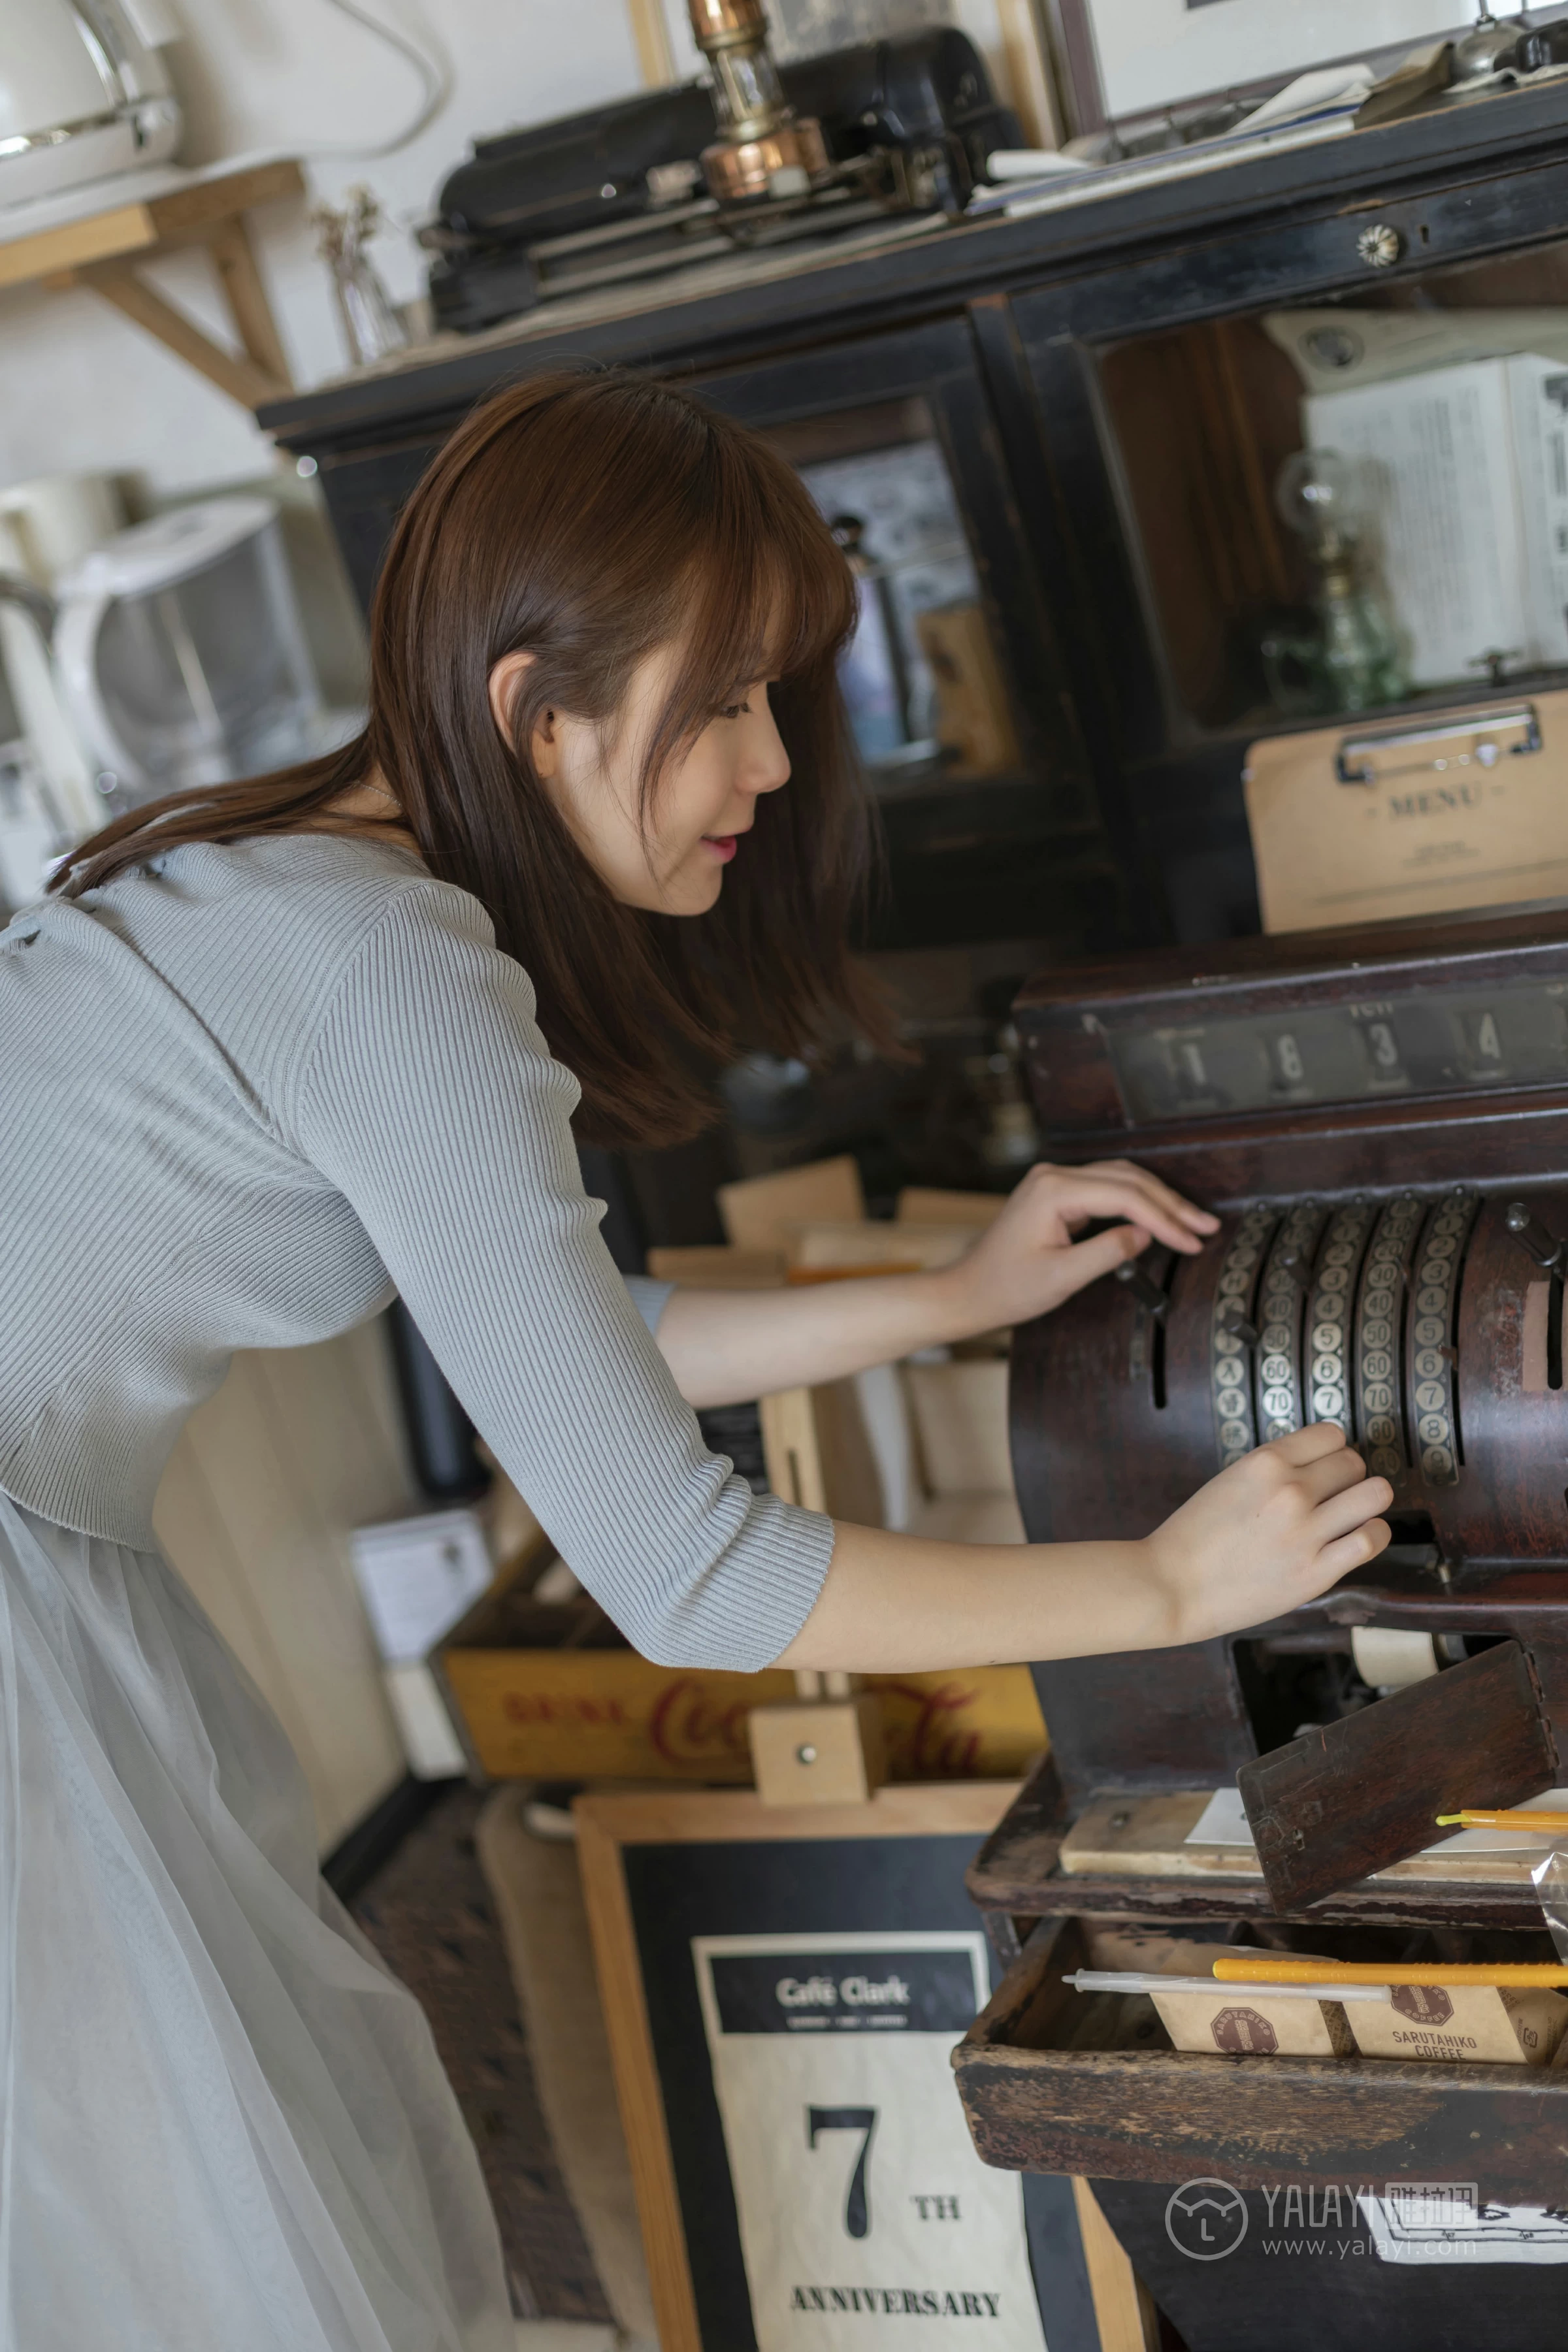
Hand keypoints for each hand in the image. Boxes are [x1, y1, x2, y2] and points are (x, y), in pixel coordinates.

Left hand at [934, 1158, 1219, 1334]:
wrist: (970, 1290)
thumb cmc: (1006, 1287)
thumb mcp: (1062, 1277)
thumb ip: (1108, 1253)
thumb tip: (1145, 1236)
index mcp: (1053, 1190)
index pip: (1125, 1196)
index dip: (1164, 1219)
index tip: (1192, 1241)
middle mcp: (1054, 1176)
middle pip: (1128, 1180)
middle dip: (1171, 1205)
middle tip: (1206, 1228)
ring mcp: (1054, 1181)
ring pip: (1121, 1179)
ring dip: (1159, 1200)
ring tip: (1193, 1223)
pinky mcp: (1057, 1193)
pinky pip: (1107, 1188)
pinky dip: (1137, 1202)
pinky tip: (1160, 1217)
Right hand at [1143, 1424, 1391, 1646]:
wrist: (1172, 1586)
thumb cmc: (1194, 1537)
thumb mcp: (1230, 1480)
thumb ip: (1273, 1470)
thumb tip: (1316, 1467)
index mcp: (1264, 1462)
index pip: (1331, 1435)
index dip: (1331, 1451)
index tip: (1325, 1466)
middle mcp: (1290, 1491)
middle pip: (1354, 1463)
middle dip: (1347, 1477)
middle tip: (1334, 1496)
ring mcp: (1306, 1532)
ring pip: (1374, 1495)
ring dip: (1368, 1502)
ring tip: (1353, 1515)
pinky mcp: (1316, 1572)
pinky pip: (1372, 1539)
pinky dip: (1374, 1534)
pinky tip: (1359, 1538)